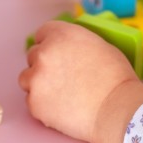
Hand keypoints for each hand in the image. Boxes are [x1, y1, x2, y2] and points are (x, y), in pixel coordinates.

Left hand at [18, 21, 142, 142]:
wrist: (116, 109)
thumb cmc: (115, 78)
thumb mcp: (99, 45)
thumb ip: (75, 43)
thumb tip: (67, 49)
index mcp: (60, 35)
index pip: (42, 34)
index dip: (51, 45)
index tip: (57, 55)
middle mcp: (43, 53)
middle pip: (33, 56)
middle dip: (45, 65)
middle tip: (64, 78)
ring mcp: (35, 79)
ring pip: (27, 78)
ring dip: (39, 84)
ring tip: (61, 94)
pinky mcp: (34, 102)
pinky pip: (31, 101)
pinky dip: (43, 105)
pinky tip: (61, 108)